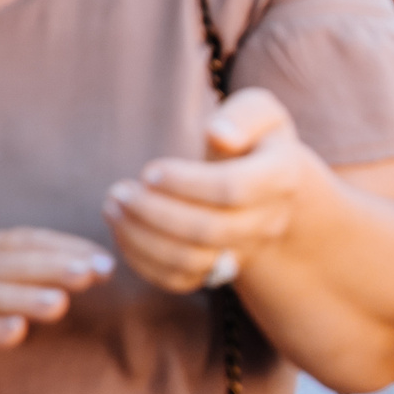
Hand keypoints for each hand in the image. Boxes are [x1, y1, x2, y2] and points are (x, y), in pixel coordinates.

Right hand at [0, 229, 111, 393]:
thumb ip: (35, 275)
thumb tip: (94, 267)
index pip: (24, 242)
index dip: (65, 248)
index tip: (105, 260)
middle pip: (5, 264)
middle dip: (51, 267)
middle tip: (92, 273)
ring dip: (23, 298)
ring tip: (61, 304)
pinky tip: (15, 332)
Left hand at [104, 90, 321, 292]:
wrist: (273, 191)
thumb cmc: (256, 141)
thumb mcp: (262, 113)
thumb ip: (245, 114)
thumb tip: (219, 134)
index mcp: (281, 178)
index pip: (232, 189)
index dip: (185, 183)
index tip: (151, 169)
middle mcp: (267, 222)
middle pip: (208, 230)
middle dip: (154, 212)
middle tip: (120, 191)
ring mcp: (244, 251)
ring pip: (191, 261)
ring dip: (142, 238)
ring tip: (113, 208)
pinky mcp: (217, 270)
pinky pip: (178, 280)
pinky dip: (143, 262)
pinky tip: (123, 231)